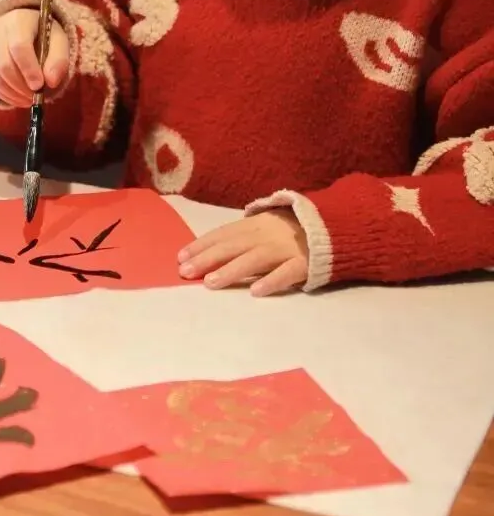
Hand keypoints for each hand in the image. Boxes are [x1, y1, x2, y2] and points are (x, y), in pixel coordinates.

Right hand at [0, 8, 69, 106]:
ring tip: (29, 98)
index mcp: (19, 20)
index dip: (29, 69)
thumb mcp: (59, 41)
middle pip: (4, 64)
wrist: (27, 29)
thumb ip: (59, 60)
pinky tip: (19, 97)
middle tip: (35, 96)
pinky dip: (5, 95)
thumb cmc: (45, 35)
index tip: (39, 86)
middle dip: (21, 85)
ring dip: (13, 93)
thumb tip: (51, 81)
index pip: (19, 46)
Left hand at [178, 210, 309, 296]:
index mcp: (255, 224)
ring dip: (231, 270)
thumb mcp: (265, 225)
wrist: (335, 227)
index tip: (181, 257)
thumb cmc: (292, 230)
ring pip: (255, 259)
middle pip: (232, 246)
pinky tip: (256, 291)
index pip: (223, 234)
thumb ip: (242, 236)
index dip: (201, 245)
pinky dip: (272, 281)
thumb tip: (209, 249)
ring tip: (211, 283)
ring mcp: (286, 249)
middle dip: (207, 258)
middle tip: (185, 272)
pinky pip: (287, 273)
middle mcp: (267, 234)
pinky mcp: (305, 264)